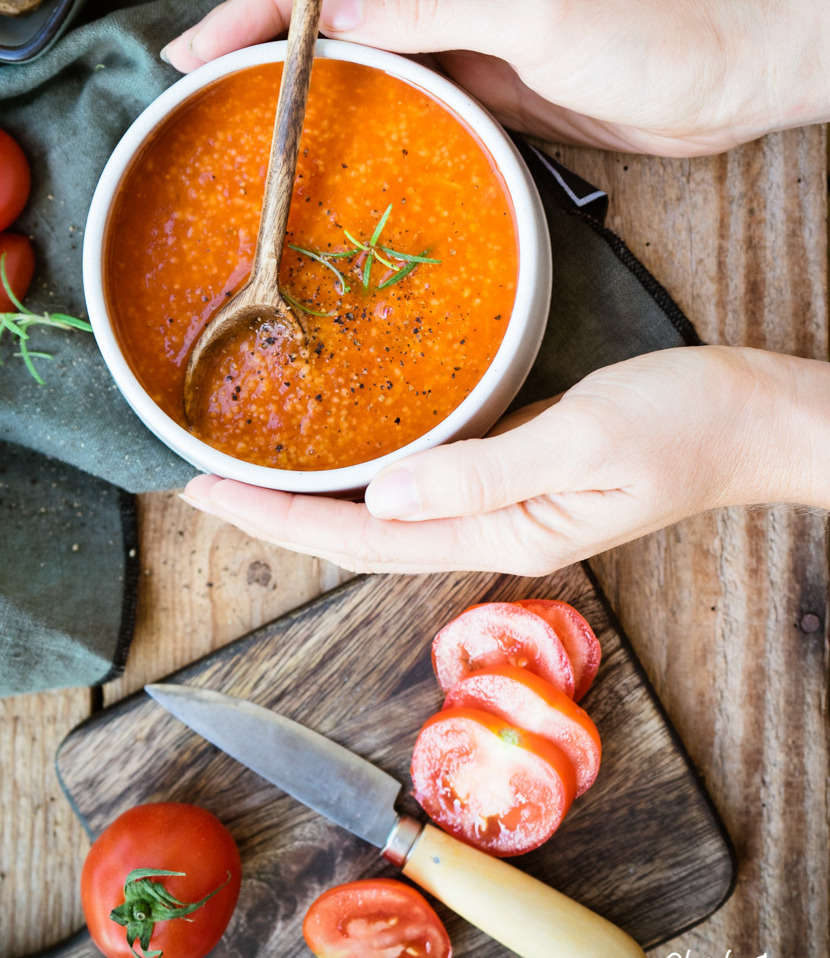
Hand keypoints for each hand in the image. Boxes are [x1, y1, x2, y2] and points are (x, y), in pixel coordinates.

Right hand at [162, 0, 829, 156]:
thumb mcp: (534, 13)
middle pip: (341, 3)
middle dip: (266, 35)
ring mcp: (471, 30)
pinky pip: (411, 86)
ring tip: (243, 108)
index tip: (203, 40)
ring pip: (369, 48)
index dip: (265, 2)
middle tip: (197, 78)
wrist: (723, 77)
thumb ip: (431, 9)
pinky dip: (365, 104)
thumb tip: (332, 9)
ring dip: (307, 74)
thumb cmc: (651, 29)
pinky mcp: (489, 78)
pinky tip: (330, 127)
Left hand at [180, 347, 829, 575]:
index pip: (365, 539)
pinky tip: (347, 451)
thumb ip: (485, 472)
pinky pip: (423, 484)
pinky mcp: (519, 473)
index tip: (208, 492)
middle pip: (362, 538)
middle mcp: (494, 531)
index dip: (282, 519)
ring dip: (316, 498)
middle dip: (279, 515)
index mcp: (504, 534)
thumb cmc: (688, 424)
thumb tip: (385, 495)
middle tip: (201, 483)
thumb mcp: (586, 440)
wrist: (755, 418)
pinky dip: (369, 473)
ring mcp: (506, 506)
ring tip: (250, 472)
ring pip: (387, 516)